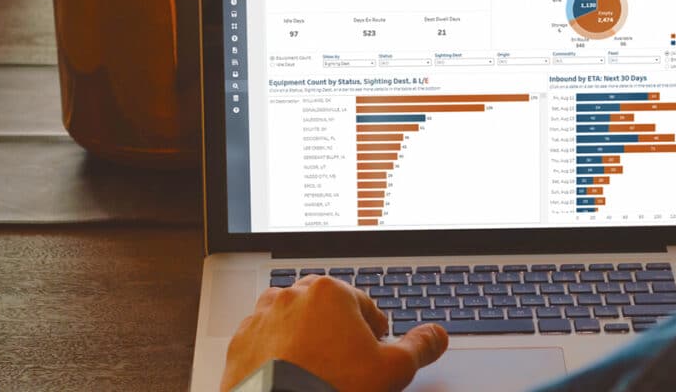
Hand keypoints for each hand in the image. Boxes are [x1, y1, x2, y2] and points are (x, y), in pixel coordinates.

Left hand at [220, 275, 448, 391]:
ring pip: (290, 320)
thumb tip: (436, 335)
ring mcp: (261, 319)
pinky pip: (262, 342)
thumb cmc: (333, 388)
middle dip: (336, 329)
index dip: (374, 331)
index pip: (363, 305)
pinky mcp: (239, 345)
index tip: (374, 348)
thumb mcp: (392, 370)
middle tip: (346, 359)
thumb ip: (419, 347)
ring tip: (315, 368)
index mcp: (330, 292)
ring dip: (303, 337)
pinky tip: (287, 376)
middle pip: (324, 308)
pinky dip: (274, 354)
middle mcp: (291, 297)